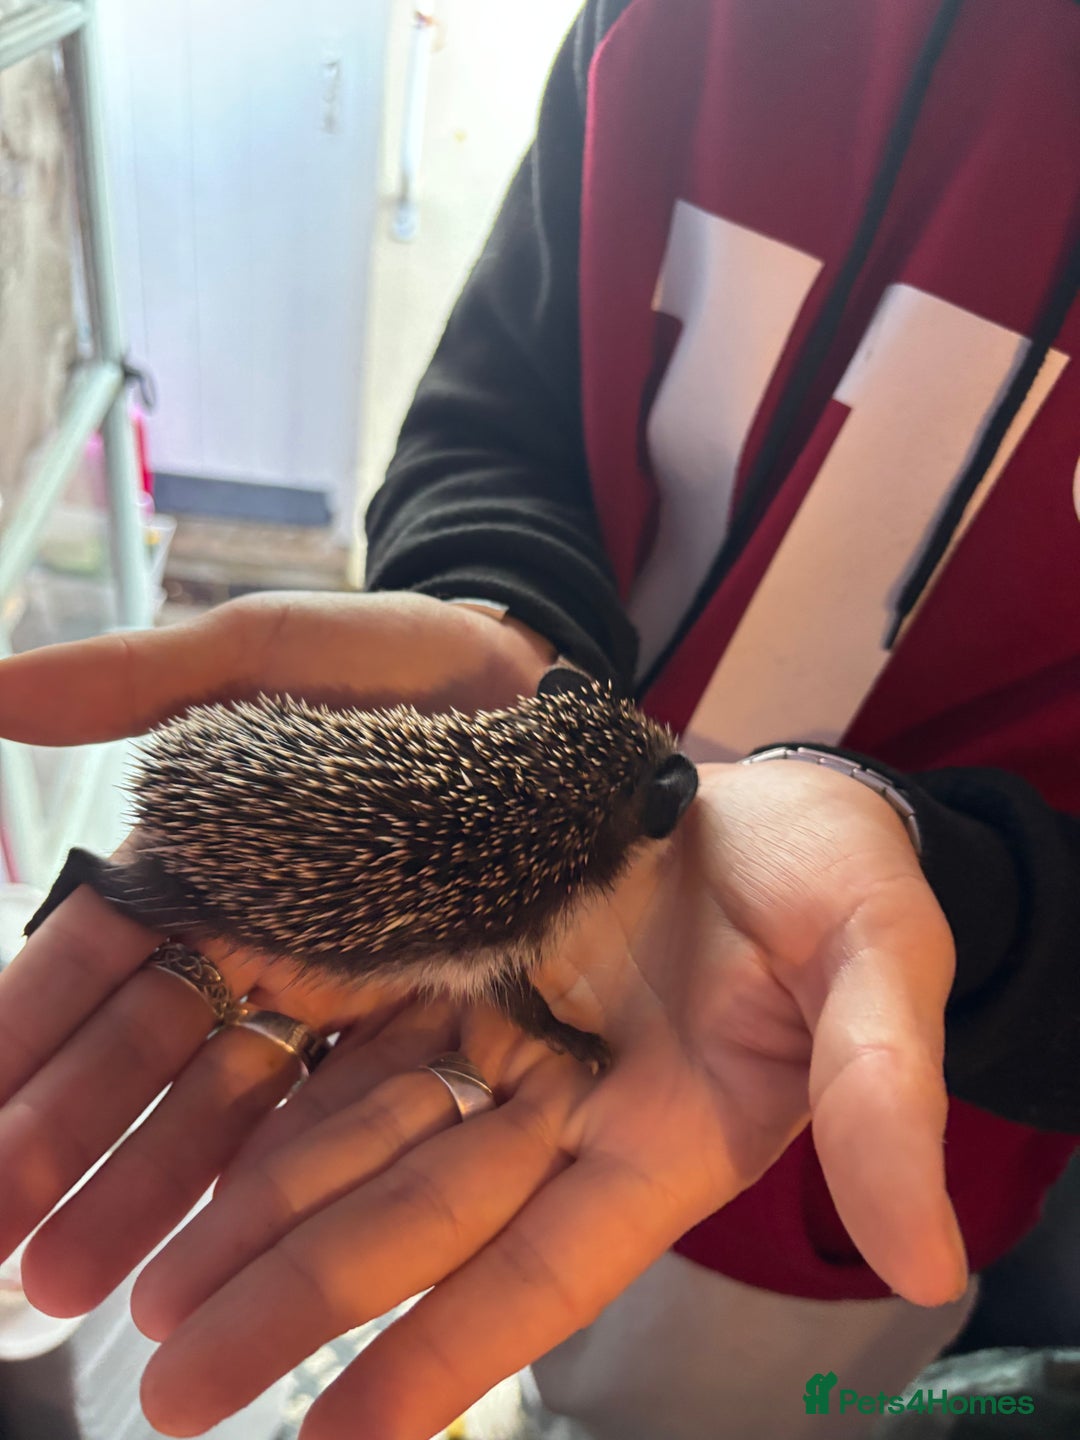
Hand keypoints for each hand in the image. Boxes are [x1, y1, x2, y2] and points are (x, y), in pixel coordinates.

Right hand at [0, 591, 553, 1311]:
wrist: (554, 689)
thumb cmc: (417, 664)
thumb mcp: (284, 650)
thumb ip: (151, 679)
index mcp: (217, 863)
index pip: (100, 963)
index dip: (32, 1038)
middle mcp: (272, 944)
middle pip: (156, 1057)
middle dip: (75, 1147)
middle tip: (12, 1244)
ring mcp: (353, 994)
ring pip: (242, 1105)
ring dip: (160, 1195)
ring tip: (85, 1282)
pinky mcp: (441, 1025)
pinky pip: (360, 1113)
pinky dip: (295, 1183)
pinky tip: (237, 1249)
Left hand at [112, 756, 966, 1439]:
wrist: (778, 802)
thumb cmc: (844, 885)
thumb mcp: (880, 966)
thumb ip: (882, 1094)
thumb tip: (926, 1248)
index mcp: (665, 1135)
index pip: (544, 1269)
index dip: (444, 1352)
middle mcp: (563, 1103)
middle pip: (420, 1215)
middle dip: (299, 1297)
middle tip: (175, 1382)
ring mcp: (501, 1030)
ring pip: (366, 1133)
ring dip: (257, 1210)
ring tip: (148, 1289)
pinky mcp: (458, 955)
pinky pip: (359, 1030)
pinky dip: (282, 1087)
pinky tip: (193, 1140)